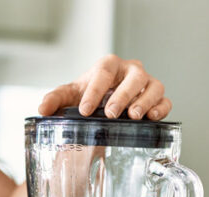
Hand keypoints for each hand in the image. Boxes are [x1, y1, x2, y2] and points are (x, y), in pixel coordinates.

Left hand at [39, 54, 171, 120]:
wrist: (104, 102)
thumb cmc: (89, 95)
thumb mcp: (70, 96)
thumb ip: (55, 100)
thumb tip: (43, 110)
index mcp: (108, 66)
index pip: (104, 73)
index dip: (95, 91)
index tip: (85, 110)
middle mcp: (130, 72)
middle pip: (133, 77)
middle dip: (122, 95)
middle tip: (111, 114)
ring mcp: (146, 84)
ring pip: (154, 86)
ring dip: (145, 100)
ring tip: (134, 116)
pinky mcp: (157, 99)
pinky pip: (165, 100)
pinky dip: (161, 108)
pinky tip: (152, 117)